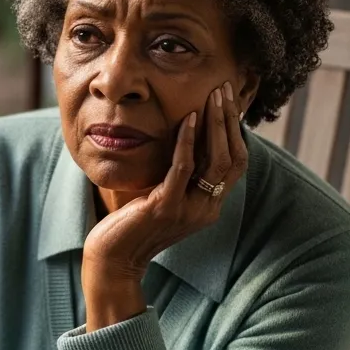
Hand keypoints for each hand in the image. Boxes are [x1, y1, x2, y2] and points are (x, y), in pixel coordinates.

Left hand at [83, 81, 248, 280]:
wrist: (113, 259)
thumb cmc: (133, 224)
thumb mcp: (164, 197)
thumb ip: (179, 176)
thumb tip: (185, 140)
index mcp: (210, 206)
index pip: (235, 163)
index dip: (235, 131)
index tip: (229, 102)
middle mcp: (206, 209)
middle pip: (232, 158)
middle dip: (229, 121)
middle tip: (225, 90)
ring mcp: (188, 210)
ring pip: (214, 161)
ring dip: (215, 125)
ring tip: (212, 97)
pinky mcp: (165, 208)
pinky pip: (183, 169)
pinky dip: (187, 142)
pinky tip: (188, 119)